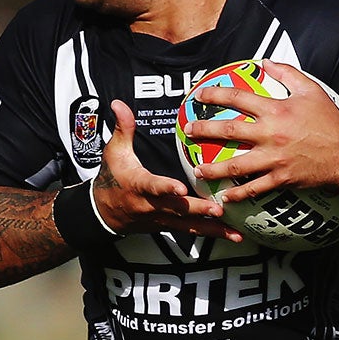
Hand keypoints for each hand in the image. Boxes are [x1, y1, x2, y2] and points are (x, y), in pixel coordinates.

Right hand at [90, 101, 241, 241]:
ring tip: (234, 232)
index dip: (166, 188)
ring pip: (189, 226)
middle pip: (177, 209)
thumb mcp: (114, 152)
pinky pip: (193, 231)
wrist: (104, 212)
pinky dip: (212, 233)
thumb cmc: (112, 178)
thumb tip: (119, 104)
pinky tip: (232, 235)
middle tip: (218, 209)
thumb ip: (123, 128)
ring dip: (212, 229)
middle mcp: (152, 206)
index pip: (152, 186)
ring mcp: (162, 219)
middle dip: (198, 210)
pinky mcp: (169, 226)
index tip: (180, 189)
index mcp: (139, 185)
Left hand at [184, 61, 338, 205]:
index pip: (238, 98)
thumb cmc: (329, 120)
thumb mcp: (311, 89)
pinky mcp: (281, 178)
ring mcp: (275, 159)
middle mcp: (271, 134)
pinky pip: (255, 188)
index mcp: (276, 110)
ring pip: (236, 165)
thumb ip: (287, 73)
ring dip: (213, 168)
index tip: (200, 95)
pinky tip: (225, 196)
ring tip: (197, 169)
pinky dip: (238, 193)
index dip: (216, 94)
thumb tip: (265, 62)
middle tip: (188, 131)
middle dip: (205, 130)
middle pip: (230, 131)